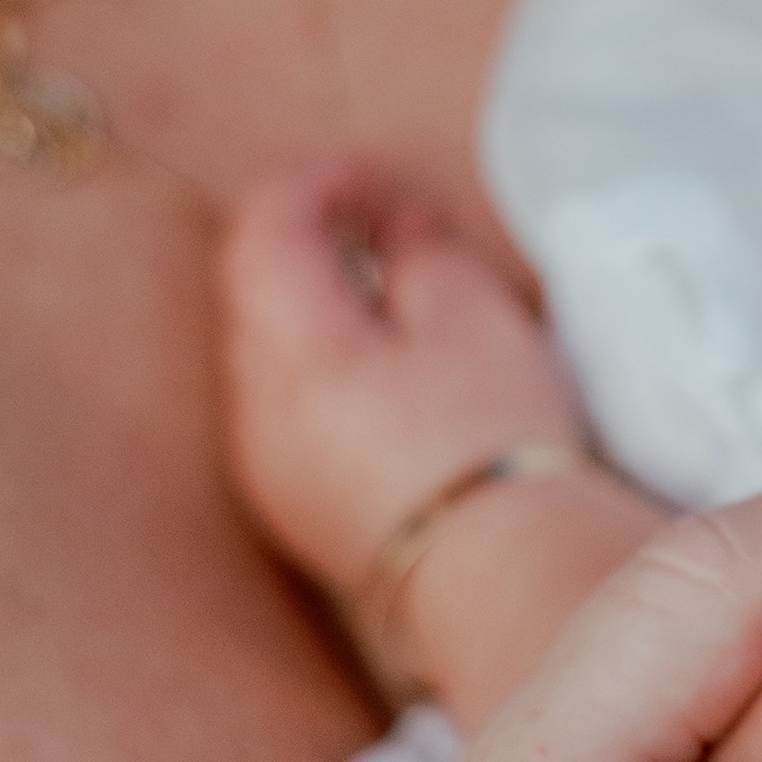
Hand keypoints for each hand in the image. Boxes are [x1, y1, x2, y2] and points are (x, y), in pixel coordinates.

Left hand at [218, 154, 584, 594]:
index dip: (319, 184)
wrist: (506, 583)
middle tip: (392, 225)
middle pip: (256, 293)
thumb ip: (421, 254)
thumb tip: (397, 229)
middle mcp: (255, 413)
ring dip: (323, 309)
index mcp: (288, 355)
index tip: (379, 178)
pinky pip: (293, 411)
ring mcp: (269, 469)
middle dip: (316, 242)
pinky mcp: (300, 509)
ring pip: (273, 355)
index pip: (264, 232)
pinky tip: (395, 376)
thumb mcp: (473, 319)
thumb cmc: (497, 444)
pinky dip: (329, 370)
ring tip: (403, 300)